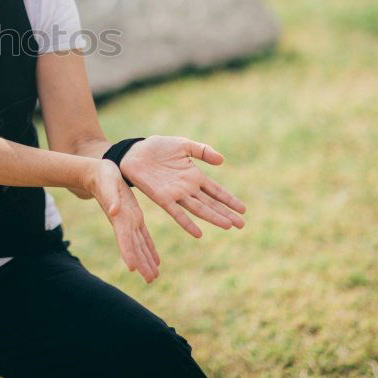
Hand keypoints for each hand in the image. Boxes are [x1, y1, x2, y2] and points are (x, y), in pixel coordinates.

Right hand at [83, 159, 161, 282]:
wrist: (98, 173)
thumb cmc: (102, 177)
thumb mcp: (108, 183)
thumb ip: (111, 197)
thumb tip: (114, 210)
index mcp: (119, 218)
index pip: (124, 239)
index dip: (128, 253)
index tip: (132, 269)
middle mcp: (124, 224)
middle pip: (134, 248)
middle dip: (141, 264)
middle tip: (150, 280)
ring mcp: (129, 222)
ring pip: (140, 245)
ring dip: (146, 260)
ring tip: (154, 276)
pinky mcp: (134, 217)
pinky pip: (143, 236)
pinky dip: (149, 248)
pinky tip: (155, 260)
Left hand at [120, 136, 246, 237]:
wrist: (134, 152)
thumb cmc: (158, 148)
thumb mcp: (183, 145)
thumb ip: (202, 151)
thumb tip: (222, 160)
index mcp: (194, 176)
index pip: (216, 190)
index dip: (229, 199)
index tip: (243, 209)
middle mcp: (187, 188)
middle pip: (211, 203)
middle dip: (226, 213)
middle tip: (242, 225)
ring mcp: (176, 194)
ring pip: (199, 208)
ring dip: (213, 217)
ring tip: (228, 226)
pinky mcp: (162, 197)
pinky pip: (177, 213)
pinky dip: (187, 223)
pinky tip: (198, 233)